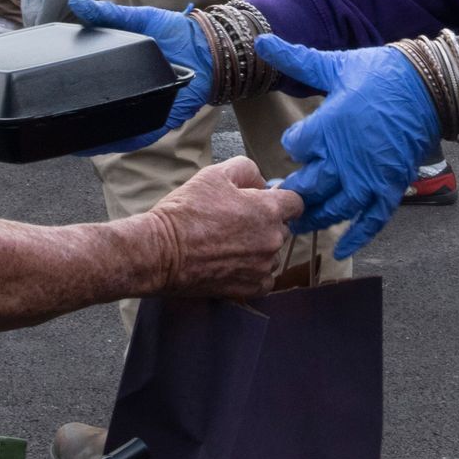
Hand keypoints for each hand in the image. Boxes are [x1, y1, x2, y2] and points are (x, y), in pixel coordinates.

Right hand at [68, 0, 211, 133]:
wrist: (209, 46)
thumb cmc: (176, 31)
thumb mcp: (138, 19)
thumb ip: (108, 14)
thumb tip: (76, 2)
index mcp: (123, 72)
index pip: (92, 86)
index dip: (74, 92)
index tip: (51, 97)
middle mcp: (131, 92)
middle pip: (102, 111)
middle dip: (81, 120)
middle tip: (56, 124)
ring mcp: (145, 107)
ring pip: (116, 128)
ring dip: (97, 137)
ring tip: (72, 142)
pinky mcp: (160, 119)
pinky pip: (138, 135)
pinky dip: (123, 141)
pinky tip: (104, 144)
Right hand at [144, 157, 302, 297]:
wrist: (161, 252)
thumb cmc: (186, 212)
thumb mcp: (215, 174)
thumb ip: (247, 170)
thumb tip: (262, 182)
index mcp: (268, 209)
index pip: (297, 203)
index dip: (282, 199)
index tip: (267, 202)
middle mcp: (272, 239)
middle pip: (283, 229)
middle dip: (266, 224)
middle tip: (236, 222)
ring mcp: (263, 266)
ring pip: (272, 254)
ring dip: (259, 249)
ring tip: (229, 245)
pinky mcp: (251, 288)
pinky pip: (264, 279)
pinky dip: (253, 272)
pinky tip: (233, 264)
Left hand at [258, 35, 440, 258]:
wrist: (429, 87)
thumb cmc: (379, 73)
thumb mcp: (335, 66)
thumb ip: (296, 60)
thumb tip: (260, 39)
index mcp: (327, 127)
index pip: (294, 145)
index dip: (293, 143)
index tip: (297, 142)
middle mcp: (344, 158)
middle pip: (307, 185)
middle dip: (291, 190)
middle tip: (279, 195)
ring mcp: (368, 177)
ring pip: (334, 208)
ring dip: (314, 217)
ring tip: (297, 222)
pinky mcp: (390, 188)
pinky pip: (371, 221)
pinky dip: (356, 236)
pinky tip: (340, 249)